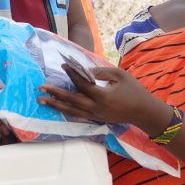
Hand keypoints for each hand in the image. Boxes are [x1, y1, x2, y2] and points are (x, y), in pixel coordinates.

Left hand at [40, 64, 167, 130]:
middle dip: (55, 94)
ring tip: (42, 101)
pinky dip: (66, 111)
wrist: (144, 112)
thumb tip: (84, 70)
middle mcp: (96, 107)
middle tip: (41, 88)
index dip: (72, 74)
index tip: (63, 65)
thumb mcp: (119, 75)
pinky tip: (57, 108)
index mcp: (102, 95)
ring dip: (56, 105)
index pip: (82, 84)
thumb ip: (101, 72)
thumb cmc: (134, 90)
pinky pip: (77, 116)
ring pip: (71, 111)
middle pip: (71, 100)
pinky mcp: (96, 119)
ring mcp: (95, 115)